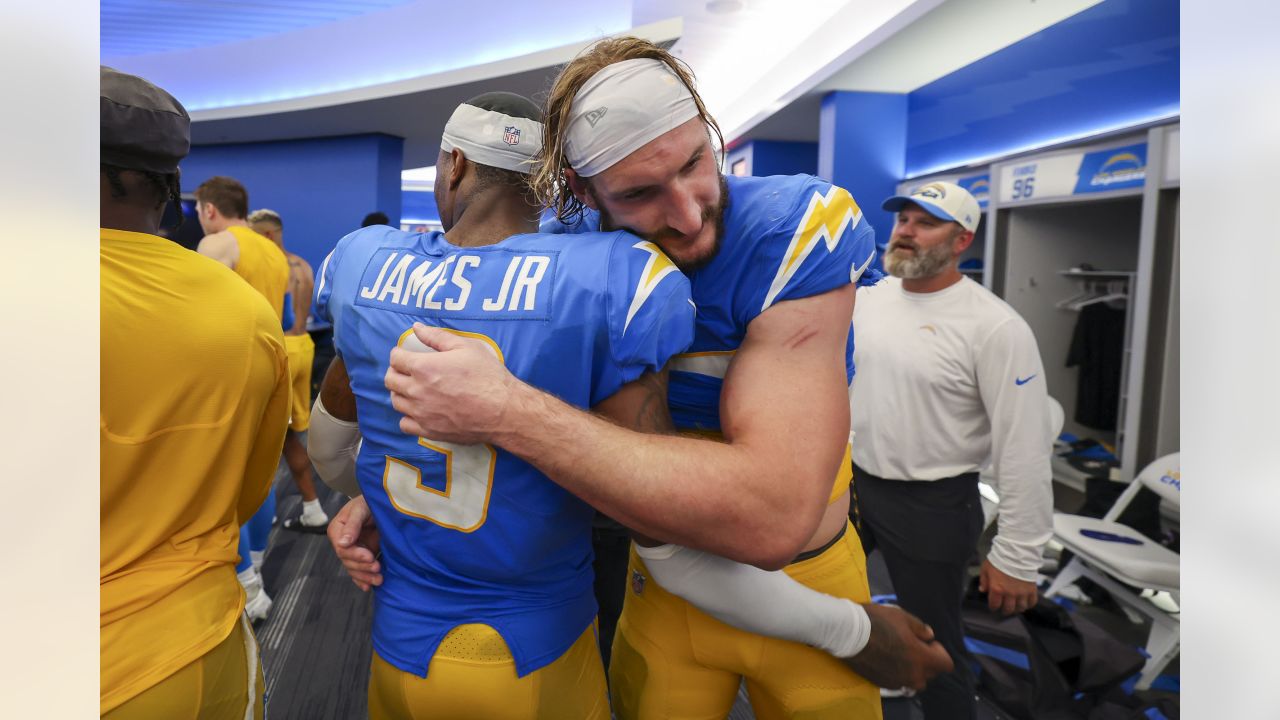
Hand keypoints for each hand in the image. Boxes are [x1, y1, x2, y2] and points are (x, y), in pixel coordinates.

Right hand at [327, 496, 382, 590]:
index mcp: (338, 529)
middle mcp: (343, 542)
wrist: (384, 505)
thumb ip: (353, 524)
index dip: (355, 554)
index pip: (342, 548)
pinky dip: (363, 580)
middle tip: (377, 568)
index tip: (369, 556)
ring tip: (379, 580)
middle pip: (348, 561)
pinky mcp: (362, 557)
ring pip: (354, 569)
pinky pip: (359, 572)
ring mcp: (353, 551)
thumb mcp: (361, 508)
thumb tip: (342, 543)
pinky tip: (368, 587)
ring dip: (365, 576)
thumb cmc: (370, 501)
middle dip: (362, 567)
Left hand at [385, 323, 515, 443]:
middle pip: (390, 380)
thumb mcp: (466, 347)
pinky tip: (419, 410)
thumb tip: (417, 328)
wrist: (503, 410)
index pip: (396, 358)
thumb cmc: (488, 376)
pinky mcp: (429, 430)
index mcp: (424, 368)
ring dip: (401, 392)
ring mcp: (421, 413)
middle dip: (396, 371)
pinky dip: (407, 416)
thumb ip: (437, 336)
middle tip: (408, 370)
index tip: (406, 354)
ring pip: (396, 401)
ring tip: (413, 388)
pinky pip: (405, 424)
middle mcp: (417, 391)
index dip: (399, 353)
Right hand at [841, 603, 953, 690]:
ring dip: (913, 670)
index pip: (945, 664)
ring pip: (914, 681)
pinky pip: (898, 681)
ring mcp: (897, 681)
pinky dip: (898, 673)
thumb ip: (920, 628)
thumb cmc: (877, 622)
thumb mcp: (902, 617)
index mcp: (921, 658)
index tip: (927, 642)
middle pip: (931, 674)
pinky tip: (886, 659)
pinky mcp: (882, 683)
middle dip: (927, 661)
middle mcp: (912, 675)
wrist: (847, 634)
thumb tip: (929, 636)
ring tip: (900, 655)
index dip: (939, 651)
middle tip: (913, 646)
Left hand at [979, 558, 1038, 614]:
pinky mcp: (1031, 589)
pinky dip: (1029, 604)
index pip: (994, 605)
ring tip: (1015, 607)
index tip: (994, 606)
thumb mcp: (986, 568)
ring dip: (1017, 609)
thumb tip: (982, 590)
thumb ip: (984, 580)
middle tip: (1004, 609)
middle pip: (1008, 609)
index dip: (993, 607)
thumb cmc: (1000, 559)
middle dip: (1005, 610)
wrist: (1016, 552)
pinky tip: (1025, 602)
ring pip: (1020, 608)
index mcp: (997, 589)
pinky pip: (1032, 602)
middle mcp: (1010, 593)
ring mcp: (1022, 592)